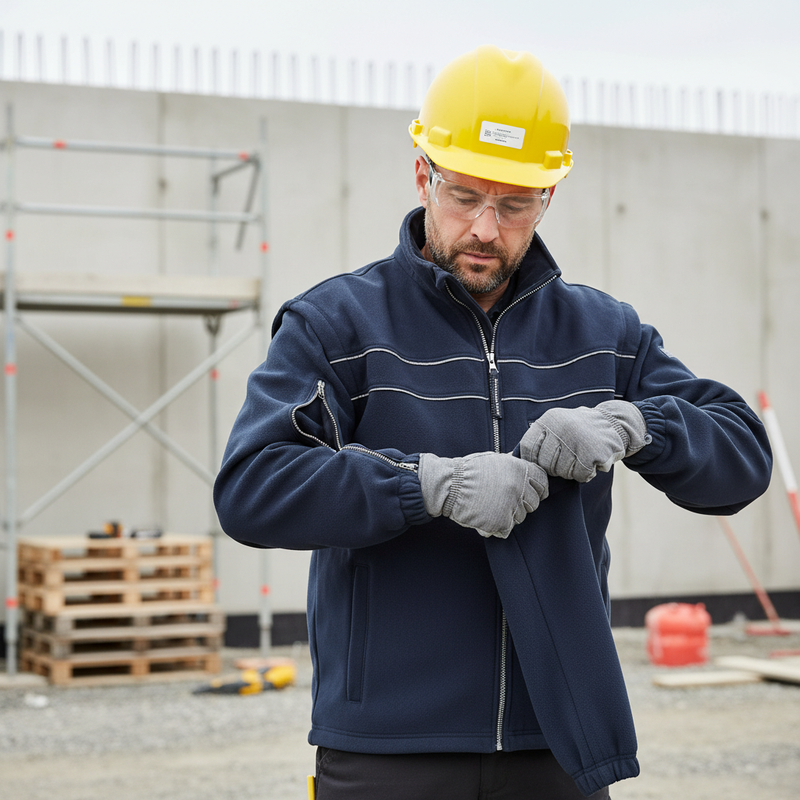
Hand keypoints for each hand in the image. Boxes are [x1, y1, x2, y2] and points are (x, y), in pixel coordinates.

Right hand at [418, 452, 548, 538]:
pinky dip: (497, 526)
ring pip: (521, 517)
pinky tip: (485, 517)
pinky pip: (507, 529)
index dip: (537, 488)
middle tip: (504, 500)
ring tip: (490, 507)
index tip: (530, 492)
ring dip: (509, 515)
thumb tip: (526, 468)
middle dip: (522, 503)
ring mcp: (511, 505)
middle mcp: (519, 487)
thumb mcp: (493, 460)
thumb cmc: (467, 471)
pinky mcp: (501, 522)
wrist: (449, 486)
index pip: (543, 483)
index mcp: (519, 469)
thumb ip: (512, 465)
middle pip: (534, 503)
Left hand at [519, 400, 649, 482]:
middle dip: (554, 468)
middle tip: (568, 460)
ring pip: (562, 472)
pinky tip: (592, 463)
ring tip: (581, 458)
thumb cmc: (579, 430)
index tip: (542, 463)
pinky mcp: (593, 453)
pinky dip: (586, 474)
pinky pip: (581, 475)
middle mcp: (562, 428)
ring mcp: (577, 440)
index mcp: (549, 420)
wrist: (614, 423)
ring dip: (571, 471)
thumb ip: (540, 439)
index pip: (528, 448)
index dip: (533, 460)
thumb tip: (512, 458)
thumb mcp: (558, 425)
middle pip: (544, 464)